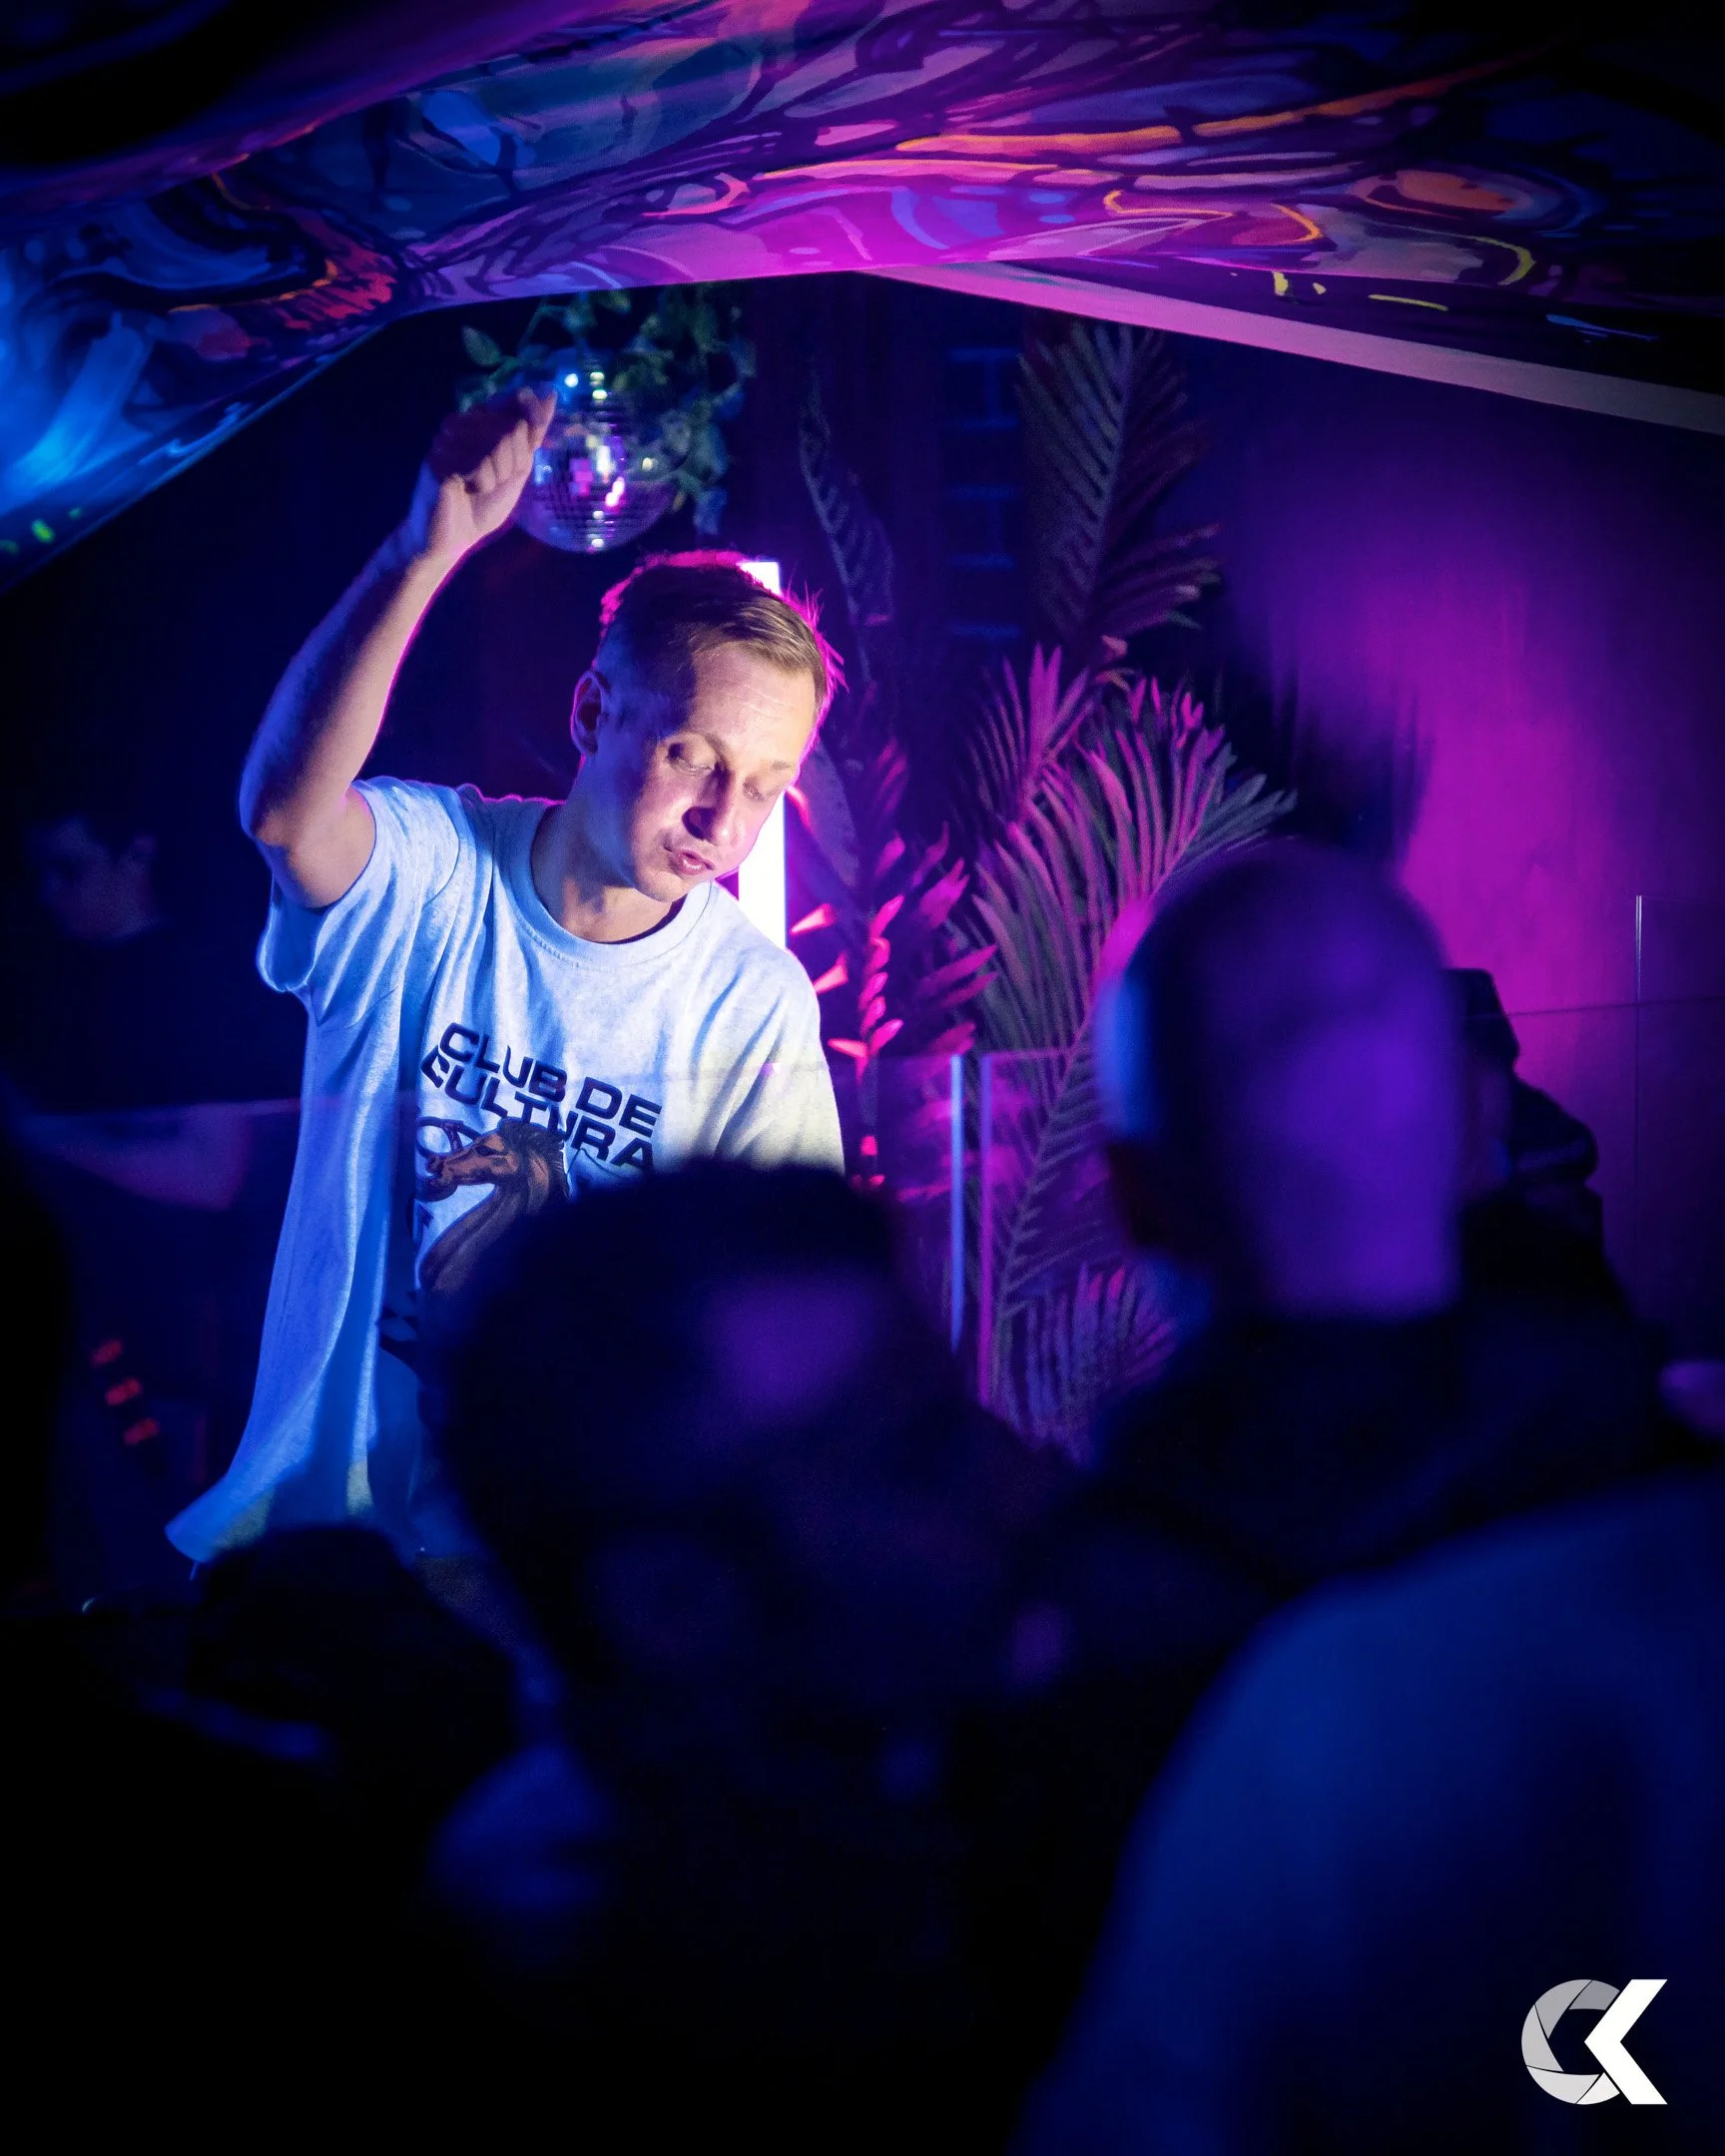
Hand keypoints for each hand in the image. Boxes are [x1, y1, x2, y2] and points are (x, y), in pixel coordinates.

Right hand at [401, 389, 555, 568]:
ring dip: (497, 475)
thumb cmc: (482, 505)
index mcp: (478, 423)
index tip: (530, 443)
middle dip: (514, 462)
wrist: (453, 537)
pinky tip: (467, 490)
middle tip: (496, 481)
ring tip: (479, 487)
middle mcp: (460, 424)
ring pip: (496, 443)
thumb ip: (531, 435)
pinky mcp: (437, 458)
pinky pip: (478, 462)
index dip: (531, 420)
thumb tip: (551, 393)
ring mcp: (446, 439)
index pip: (513, 402)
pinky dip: (482, 483)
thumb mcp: (516, 470)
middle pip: (511, 428)